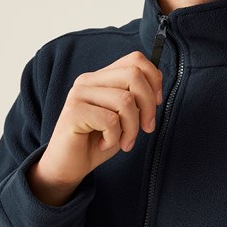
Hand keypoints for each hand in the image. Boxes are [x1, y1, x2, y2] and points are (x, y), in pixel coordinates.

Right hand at [27, 51, 162, 204]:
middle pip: (134, 75)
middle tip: (146, 128)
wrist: (69, 166)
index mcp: (102, 77)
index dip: (154, 80)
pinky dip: (115, 137)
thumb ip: (137, 99)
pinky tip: (105, 144)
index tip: (156, 103)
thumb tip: (156, 91)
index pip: (136, 60)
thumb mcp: (125, 117)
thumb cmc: (98, 140)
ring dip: (132, 128)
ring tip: (125, 141)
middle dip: (148, 105)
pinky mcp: (73, 112)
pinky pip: (110, 120)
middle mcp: (89, 80)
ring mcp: (79, 94)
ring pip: (125, 100)